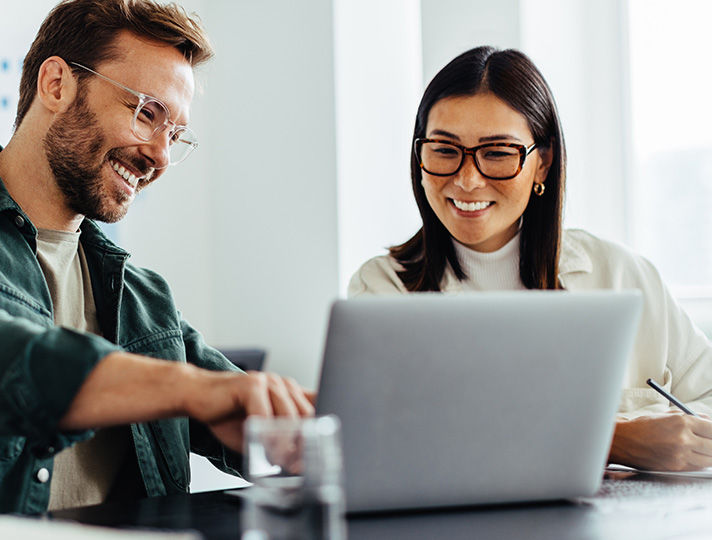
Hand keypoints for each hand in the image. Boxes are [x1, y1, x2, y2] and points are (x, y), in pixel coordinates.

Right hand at [184, 370, 314, 451]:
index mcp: (289, 392)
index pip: (315, 408)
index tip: (314, 456)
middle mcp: (282, 384)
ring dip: (285, 443)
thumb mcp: (259, 431)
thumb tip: (297, 463)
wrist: (196, 395)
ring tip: (280, 461)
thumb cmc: (227, 414)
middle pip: (306, 415)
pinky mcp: (251, 384)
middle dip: (303, 443)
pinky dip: (264, 435)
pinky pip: (264, 415)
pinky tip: (261, 447)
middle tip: (297, 465)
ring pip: (288, 416)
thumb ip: (278, 440)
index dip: (318, 432)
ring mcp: (268, 381)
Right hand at [609, 413, 711, 470]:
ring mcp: (680, 455)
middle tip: (709, 441)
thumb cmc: (642, 427)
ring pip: (709, 459)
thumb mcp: (666, 415)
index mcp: (681, 422)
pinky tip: (692, 455)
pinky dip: (699, 462)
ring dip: (708, 454)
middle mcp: (683, 439)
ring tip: (702, 448)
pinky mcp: (676, 467)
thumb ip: (689, 418)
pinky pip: (698, 466)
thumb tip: (709, 421)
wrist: (623, 442)